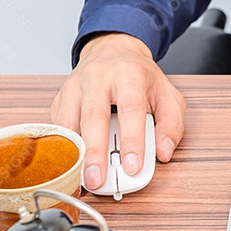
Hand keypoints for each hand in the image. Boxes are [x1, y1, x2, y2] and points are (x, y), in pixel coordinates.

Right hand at [51, 33, 185, 189]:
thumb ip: (172, 124)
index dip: (132, 140)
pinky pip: (58, 125)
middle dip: (95, 152)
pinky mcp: (60, 97)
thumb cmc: (140, 77)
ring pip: (69, 122)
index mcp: (128, 75)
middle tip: (99, 180)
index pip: (130, 109)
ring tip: (83, 179)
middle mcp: (98, 78)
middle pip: (93, 117)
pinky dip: (63, 146)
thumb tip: (163, 153)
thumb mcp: (168, 95)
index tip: (133, 166)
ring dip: (75, 153)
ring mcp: (74, 86)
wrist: (112, 50)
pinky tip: (71, 164)